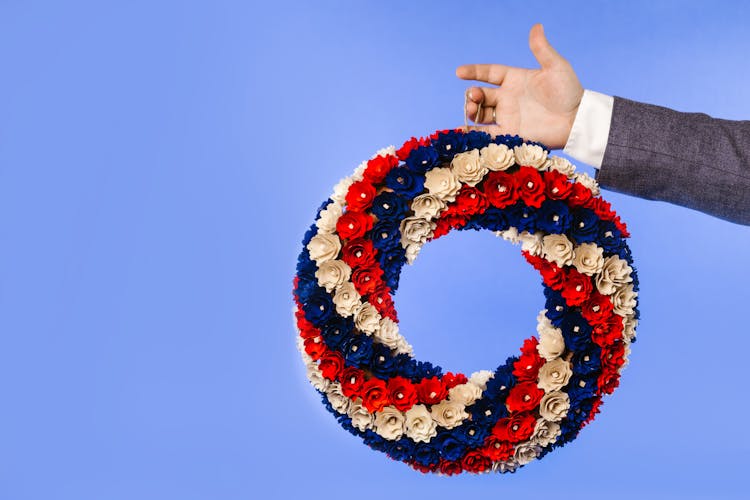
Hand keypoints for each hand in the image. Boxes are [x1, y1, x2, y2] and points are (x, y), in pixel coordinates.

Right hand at [456, 23, 583, 149]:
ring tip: (472, 110)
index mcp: (515, 79)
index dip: (474, 71)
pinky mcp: (510, 134)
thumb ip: (542, 49)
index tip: (459, 72)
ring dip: (472, 111)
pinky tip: (463, 131)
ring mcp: (508, 116)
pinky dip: (474, 134)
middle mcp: (508, 98)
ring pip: (481, 113)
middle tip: (474, 96)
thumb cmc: (569, 92)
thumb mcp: (556, 67)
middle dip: (472, 95)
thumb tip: (536, 26)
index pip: (489, 73)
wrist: (576, 121)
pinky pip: (487, 134)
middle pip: (482, 94)